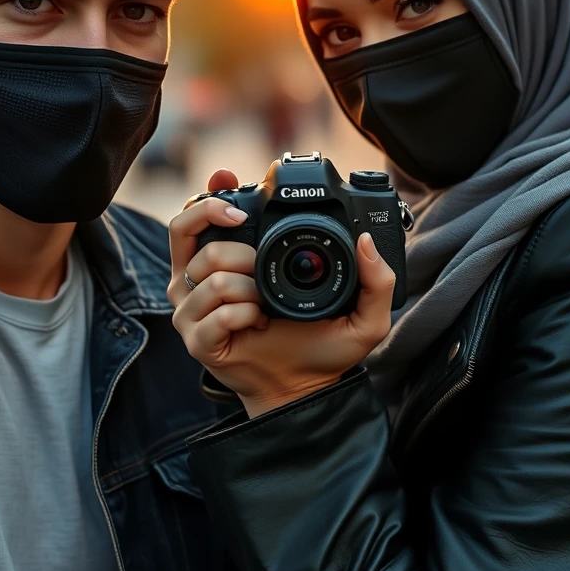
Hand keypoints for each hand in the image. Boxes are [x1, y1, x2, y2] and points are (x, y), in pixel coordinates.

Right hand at [168, 168, 396, 417]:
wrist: (303, 390)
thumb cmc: (321, 348)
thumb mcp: (361, 312)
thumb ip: (377, 277)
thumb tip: (366, 239)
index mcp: (225, 262)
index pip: (194, 217)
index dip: (206, 198)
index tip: (226, 180)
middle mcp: (200, 281)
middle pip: (192, 235)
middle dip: (238, 248)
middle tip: (262, 267)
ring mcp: (192, 311)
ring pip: (211, 274)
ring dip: (249, 289)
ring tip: (265, 307)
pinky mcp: (196, 339)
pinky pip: (218, 312)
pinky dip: (245, 316)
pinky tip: (257, 325)